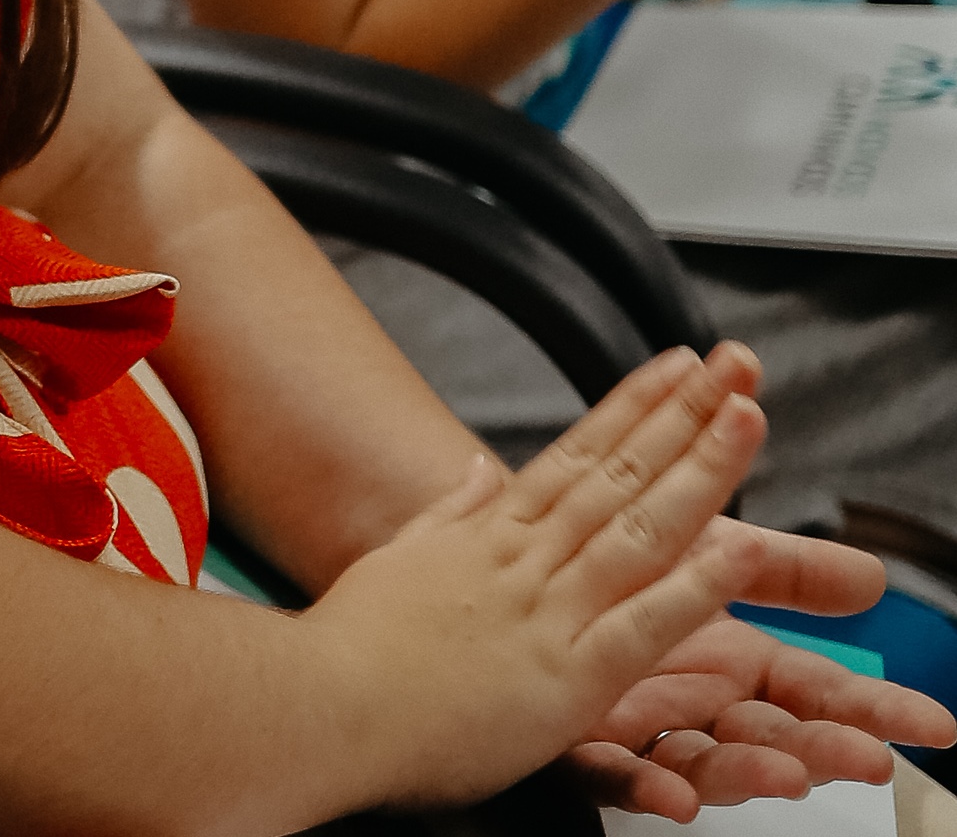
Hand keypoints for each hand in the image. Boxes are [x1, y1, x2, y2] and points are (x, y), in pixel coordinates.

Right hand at [298, 346, 771, 810]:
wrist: (318, 705)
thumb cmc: (350, 649)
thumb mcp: (396, 563)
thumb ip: (445, 514)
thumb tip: (477, 469)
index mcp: (489, 538)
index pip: (577, 455)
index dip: (633, 407)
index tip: (677, 366)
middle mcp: (525, 561)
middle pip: (620, 475)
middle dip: (685, 415)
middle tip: (737, 362)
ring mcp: (547, 613)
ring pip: (641, 531)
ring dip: (701, 471)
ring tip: (749, 418)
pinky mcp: (565, 679)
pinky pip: (644, 625)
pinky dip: (696, 586)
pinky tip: (743, 549)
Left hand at [571, 594, 952, 819]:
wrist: (513, 570)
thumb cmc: (615, 569)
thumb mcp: (705, 556)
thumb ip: (786, 571)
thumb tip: (872, 577)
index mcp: (730, 664)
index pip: (816, 692)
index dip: (871, 707)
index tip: (931, 724)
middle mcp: (692, 702)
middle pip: (769, 736)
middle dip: (822, 750)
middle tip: (872, 760)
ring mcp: (638, 727)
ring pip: (702, 762)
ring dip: (747, 776)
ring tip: (787, 778)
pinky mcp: (573, 742)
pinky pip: (610, 772)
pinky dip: (642, 785)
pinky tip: (671, 794)